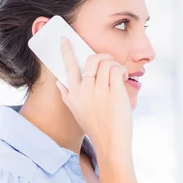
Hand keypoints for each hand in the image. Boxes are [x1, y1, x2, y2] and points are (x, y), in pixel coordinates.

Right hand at [57, 37, 132, 158]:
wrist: (110, 143)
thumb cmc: (95, 127)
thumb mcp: (76, 111)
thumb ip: (67, 95)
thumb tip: (59, 82)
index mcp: (73, 94)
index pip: (68, 67)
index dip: (66, 51)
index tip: (64, 39)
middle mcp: (84, 90)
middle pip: (91, 60)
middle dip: (103, 57)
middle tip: (110, 64)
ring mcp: (98, 91)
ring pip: (106, 63)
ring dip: (114, 64)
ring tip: (118, 74)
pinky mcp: (113, 92)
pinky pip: (116, 70)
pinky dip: (121, 70)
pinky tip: (123, 78)